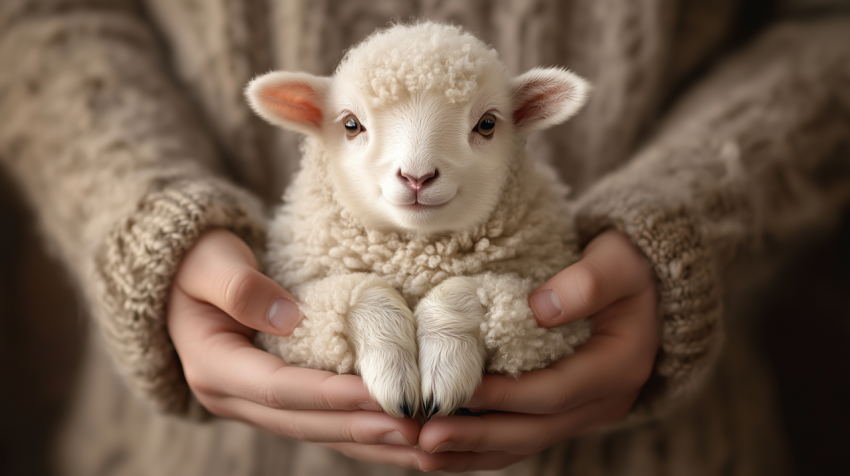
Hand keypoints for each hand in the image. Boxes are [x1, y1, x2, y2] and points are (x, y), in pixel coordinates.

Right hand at [167, 229, 419, 449]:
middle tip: (413, 428)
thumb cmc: (198, 261)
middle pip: (302, 421)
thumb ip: (240, 287)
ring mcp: (252, 404)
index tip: (379, 393)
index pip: (278, 389)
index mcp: (213, 366)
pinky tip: (398, 436)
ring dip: (367, 441)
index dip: (330, 394)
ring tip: (419, 441)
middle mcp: (231, 397)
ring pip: (315, 432)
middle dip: (359, 426)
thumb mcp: (210, 263)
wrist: (182, 277)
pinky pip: (320, 423)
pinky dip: (358, 431)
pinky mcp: (276, 401)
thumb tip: (288, 319)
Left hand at [327, 230, 658, 471]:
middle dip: (476, 436)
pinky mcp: (561, 411)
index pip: (553, 392)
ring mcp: (582, 412)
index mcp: (617, 368)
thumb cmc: (628, 266)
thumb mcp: (617, 262)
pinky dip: (480, 446)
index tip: (457, 390)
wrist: (648, 285)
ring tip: (421, 452)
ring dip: (470, 451)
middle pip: (533, 431)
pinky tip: (441, 449)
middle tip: (423, 439)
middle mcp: (602, 402)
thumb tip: (539, 309)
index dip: (504, 395)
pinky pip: (519, 436)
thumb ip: (587, 282)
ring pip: (522, 443)